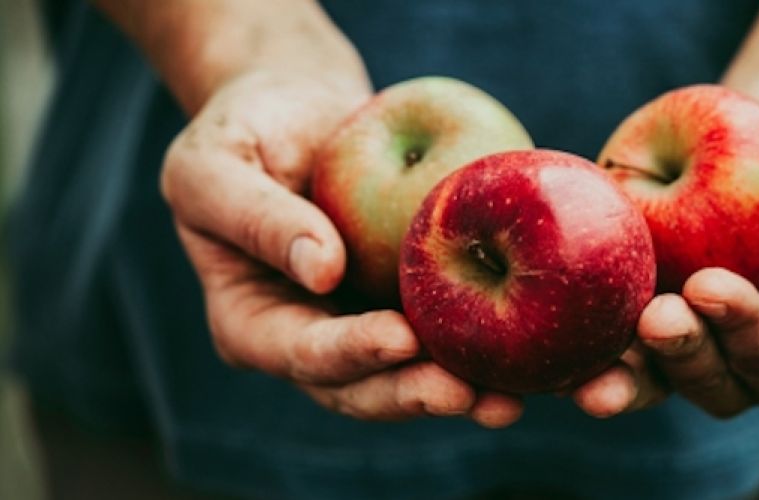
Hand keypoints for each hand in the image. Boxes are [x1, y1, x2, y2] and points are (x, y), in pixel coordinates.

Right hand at [162, 71, 522, 426]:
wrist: (298, 109)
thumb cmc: (242, 131)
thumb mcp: (214, 165)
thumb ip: (256, 217)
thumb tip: (322, 270)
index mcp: (252, 323)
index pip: (300, 352)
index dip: (349, 352)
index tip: (400, 338)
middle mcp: (309, 337)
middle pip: (361, 386)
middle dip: (414, 393)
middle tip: (470, 394)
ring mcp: (361, 324)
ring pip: (409, 373)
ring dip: (458, 389)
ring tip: (508, 399)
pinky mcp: (406, 301)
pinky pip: (444, 329)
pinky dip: (481, 344)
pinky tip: (527, 349)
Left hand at [572, 96, 758, 417]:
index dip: (749, 334)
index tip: (713, 288)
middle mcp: (741, 356)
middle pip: (715, 385)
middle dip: (685, 357)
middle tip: (658, 316)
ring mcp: (684, 337)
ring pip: (655, 379)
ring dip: (628, 374)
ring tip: (599, 361)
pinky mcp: (634, 306)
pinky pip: (608, 339)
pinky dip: (584, 344)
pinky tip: (561, 333)